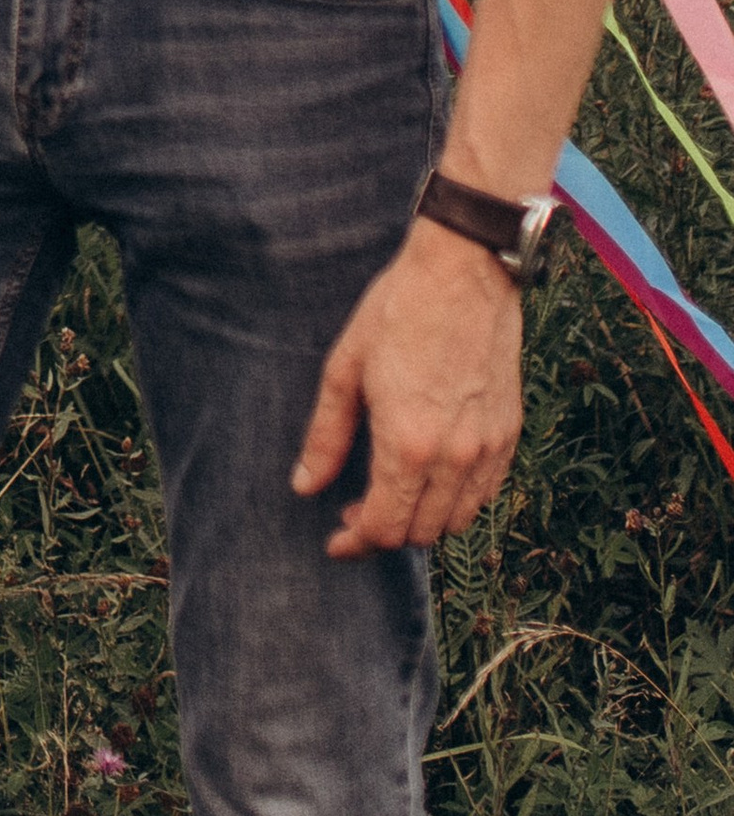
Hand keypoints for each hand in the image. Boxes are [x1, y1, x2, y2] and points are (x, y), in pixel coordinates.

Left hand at [291, 216, 524, 557]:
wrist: (464, 271)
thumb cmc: (397, 311)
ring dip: (422, 523)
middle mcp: (455, 456)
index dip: (356, 544)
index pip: (385, 526)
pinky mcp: (510, 433)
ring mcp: (489, 447)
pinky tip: (431, 480)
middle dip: (385, 535)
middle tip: (355, 515)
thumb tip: (305, 486)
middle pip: (421, 532)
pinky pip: (485, 494)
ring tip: (391, 498)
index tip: (336, 542)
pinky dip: (457, 503)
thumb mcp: (345, 368)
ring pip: (457, 521)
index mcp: (408, 443)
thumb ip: (326, 435)